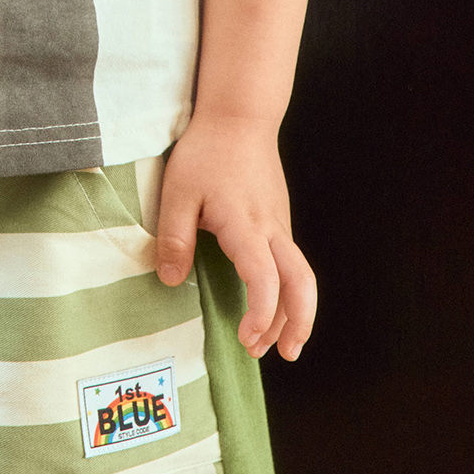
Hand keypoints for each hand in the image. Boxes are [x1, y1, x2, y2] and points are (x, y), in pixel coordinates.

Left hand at [154, 117, 316, 361]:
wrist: (239, 118)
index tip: (247, 339)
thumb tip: (171, 281)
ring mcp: (279, 224)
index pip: (265, 277)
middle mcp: (271, 228)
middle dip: (297, 323)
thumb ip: (174, 237)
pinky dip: (286, 290)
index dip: (261, 313)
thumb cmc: (205, 153)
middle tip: (282, 354)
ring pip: (300, 275)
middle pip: (302, 283)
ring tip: (273, 343)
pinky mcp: (278, 220)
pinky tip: (269, 304)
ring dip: (293, 312)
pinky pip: (290, 262)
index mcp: (246, 225)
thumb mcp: (177, 192)